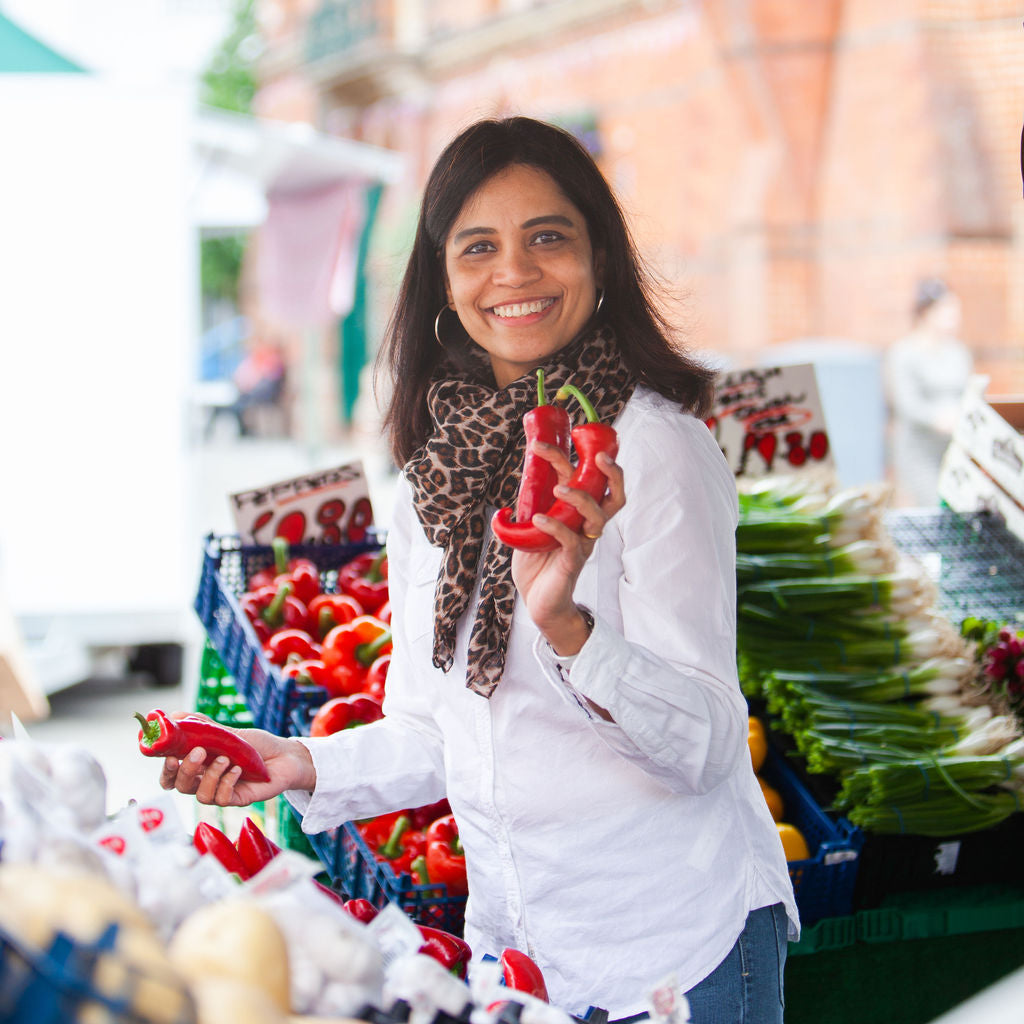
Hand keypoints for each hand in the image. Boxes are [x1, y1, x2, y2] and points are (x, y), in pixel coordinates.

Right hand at [158, 713, 315, 807]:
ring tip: (226, 759)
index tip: (170, 756)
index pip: (172, 774)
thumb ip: (203, 727)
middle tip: (199, 752)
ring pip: (200, 795)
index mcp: (200, 765)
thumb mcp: (229, 733)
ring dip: (210, 775)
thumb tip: (175, 714)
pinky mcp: (236, 799)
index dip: (166, 769)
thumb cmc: (257, 745)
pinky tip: (239, 769)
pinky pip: (222, 798)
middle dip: (185, 770)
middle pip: (181, 786)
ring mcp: (221, 791)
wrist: (285, 755)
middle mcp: (206, 780)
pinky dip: (228, 781)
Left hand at [510, 442, 624, 654]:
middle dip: (610, 470)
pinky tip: (540, 519)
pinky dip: (556, 527)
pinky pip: (572, 541)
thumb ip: (529, 503)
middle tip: (595, 454)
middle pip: (611, 493)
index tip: (543, 441)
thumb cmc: (537, 563)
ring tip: (561, 489)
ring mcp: (583, 542)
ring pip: (598, 515)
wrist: (538, 601)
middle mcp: (586, 524)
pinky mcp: (573, 562)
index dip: (574, 455)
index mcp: (577, 511)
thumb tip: (520, 477)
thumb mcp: (529, 525)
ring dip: (581, 498)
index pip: (586, 477)